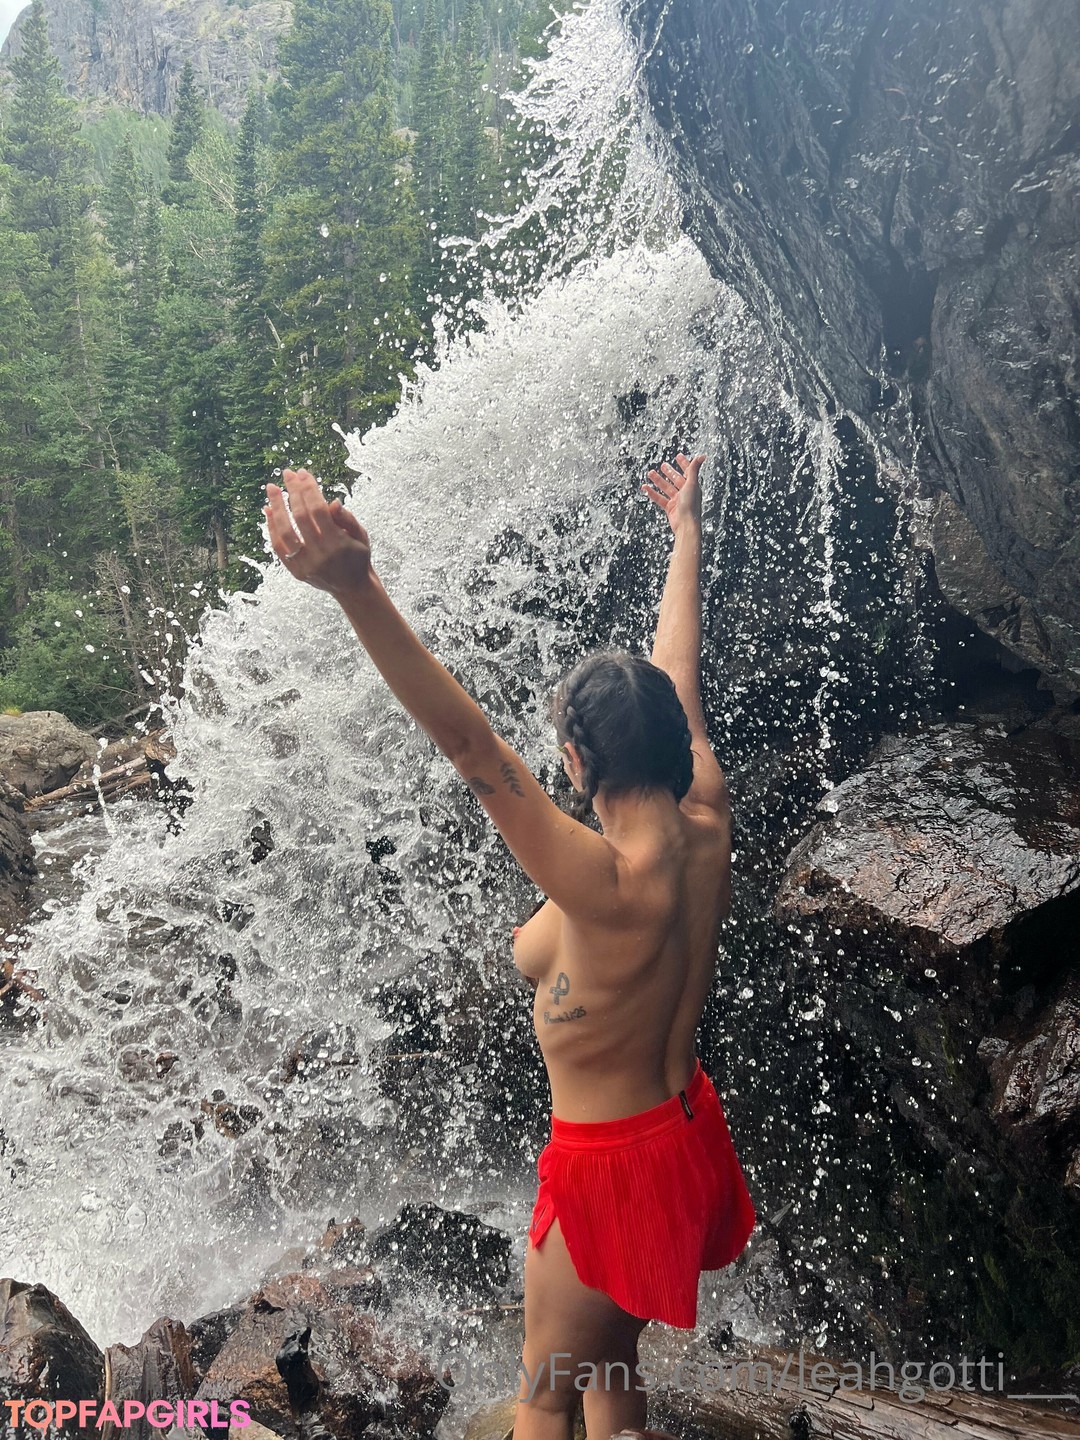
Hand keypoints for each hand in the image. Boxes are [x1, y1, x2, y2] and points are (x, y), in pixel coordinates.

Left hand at [263, 468, 371, 596]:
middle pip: (301, 517)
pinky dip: (272, 527)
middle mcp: (320, 555)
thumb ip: (347, 519)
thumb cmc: (358, 556)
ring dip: (277, 507)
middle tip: (286, 473)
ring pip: (286, 532)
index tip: (303, 473)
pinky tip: (269, 510)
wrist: (353, 588)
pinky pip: (279, 547)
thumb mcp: (361, 536)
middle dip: (293, 492)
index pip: (319, 510)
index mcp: (338, 543)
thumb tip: (332, 502)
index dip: (309, 489)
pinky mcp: (296, 571)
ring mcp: (306, 565)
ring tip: (272, 488)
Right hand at [641, 453, 704, 534]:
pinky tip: (645, 488)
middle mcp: (685, 492)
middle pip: (676, 479)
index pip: (688, 471)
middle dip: (669, 472)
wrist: (685, 524)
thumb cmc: (691, 505)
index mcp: (692, 486)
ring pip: (666, 488)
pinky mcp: (669, 508)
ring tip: (650, 473)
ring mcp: (677, 500)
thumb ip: (694, 469)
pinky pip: (659, 498)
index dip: (683, 463)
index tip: (678, 456)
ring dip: (658, 480)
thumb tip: (703, 456)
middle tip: (663, 465)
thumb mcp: (692, 484)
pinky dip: (652, 493)